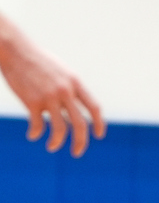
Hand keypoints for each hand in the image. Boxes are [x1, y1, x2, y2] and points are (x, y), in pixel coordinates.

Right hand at [0, 16, 104, 156]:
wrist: (15, 50)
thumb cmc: (38, 61)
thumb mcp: (61, 71)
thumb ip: (70, 89)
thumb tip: (74, 109)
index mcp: (75, 83)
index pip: (94, 107)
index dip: (99, 123)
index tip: (99, 135)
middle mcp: (65, 91)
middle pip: (80, 123)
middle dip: (81, 141)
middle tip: (77, 153)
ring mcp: (49, 97)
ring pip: (60, 129)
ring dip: (57, 142)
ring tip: (52, 147)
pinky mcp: (32, 101)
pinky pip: (38, 125)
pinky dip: (36, 133)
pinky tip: (33, 135)